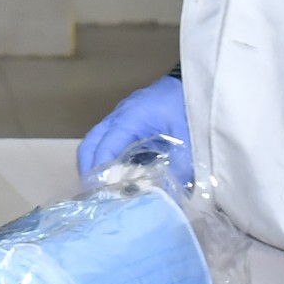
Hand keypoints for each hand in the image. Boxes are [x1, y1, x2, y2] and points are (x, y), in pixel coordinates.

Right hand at [77, 73, 191, 185]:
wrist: (194, 84)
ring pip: (95, 141)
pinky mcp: (126, 122)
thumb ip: (178, 170)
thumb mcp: (187, 141)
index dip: (101, 171)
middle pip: (90, 143)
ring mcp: (120, 117)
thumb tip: (167, 199)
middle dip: (89, 170)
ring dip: (95, 165)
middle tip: (95, 196)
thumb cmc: (188, 108)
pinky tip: (116, 176)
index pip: (105, 146)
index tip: (102, 194)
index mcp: (130, 118)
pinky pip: (107, 140)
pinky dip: (105, 158)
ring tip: (102, 190)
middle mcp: (118, 116)